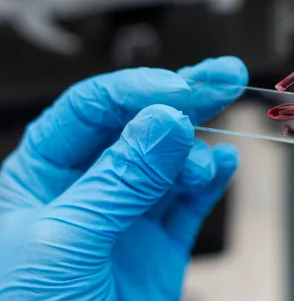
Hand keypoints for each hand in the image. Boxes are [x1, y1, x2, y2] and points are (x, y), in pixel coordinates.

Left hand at [0, 57, 247, 299]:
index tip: (179, 91)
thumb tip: (165, 122)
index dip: (137, 92)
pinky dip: (210, 181)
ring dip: (196, 149)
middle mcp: (87, 188)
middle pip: (139, 125)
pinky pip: (190, 202)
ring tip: (209, 157)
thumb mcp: (64, 241)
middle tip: (223, 77)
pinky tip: (222, 165)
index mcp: (39, 176)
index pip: (92, 110)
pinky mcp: (159, 246)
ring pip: (171, 162)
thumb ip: (119, 179)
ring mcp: (126, 216)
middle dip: (183, 98)